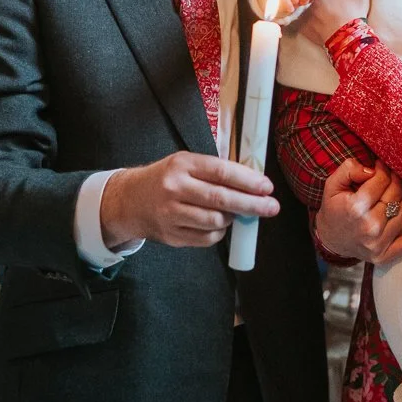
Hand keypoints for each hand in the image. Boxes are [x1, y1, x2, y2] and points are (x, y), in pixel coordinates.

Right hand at [100, 152, 279, 248]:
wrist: (129, 201)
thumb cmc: (165, 179)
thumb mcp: (185, 164)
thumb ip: (215, 171)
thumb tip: (253, 183)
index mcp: (182, 165)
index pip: (221, 172)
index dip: (248, 181)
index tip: (267, 187)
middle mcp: (175, 188)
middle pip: (221, 199)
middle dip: (251, 204)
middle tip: (271, 207)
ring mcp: (171, 214)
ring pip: (215, 222)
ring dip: (232, 219)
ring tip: (236, 213)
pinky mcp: (171, 235)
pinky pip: (206, 238)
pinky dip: (218, 232)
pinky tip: (218, 225)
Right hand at [313, 158, 401, 264]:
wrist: (331, 240)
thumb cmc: (334, 209)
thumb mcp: (332, 184)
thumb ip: (349, 169)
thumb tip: (372, 169)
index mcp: (355, 208)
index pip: (381, 180)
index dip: (383, 169)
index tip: (380, 166)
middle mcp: (369, 227)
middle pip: (395, 194)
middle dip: (394, 181)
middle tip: (389, 178)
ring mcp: (378, 243)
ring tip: (395, 194)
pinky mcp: (385, 255)